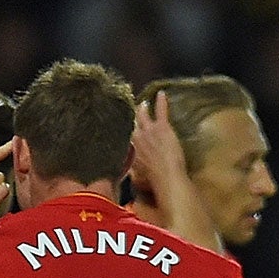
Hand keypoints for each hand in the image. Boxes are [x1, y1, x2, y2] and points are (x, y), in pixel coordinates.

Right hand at [130, 91, 188, 206]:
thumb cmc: (151, 184)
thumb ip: (129, 178)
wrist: (165, 178)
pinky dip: (161, 102)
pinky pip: (160, 111)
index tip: (113, 132)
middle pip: (129, 127)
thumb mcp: (134, 183)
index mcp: (127, 153)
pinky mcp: (162, 127)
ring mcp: (148, 132)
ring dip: (141, 110)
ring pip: (142, 117)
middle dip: (127, 119)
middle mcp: (134, 139)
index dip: (119, 136)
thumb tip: (123, 183)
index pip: (122, 141)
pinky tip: (161, 93)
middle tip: (124, 112)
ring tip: (140, 102)